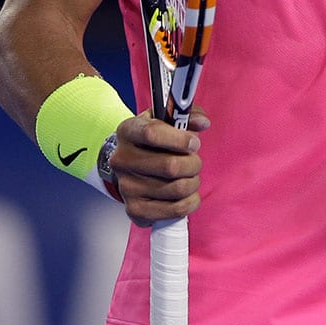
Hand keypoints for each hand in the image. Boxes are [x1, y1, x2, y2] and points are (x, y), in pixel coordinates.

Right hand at [110, 106, 210, 225]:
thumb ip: (186, 114)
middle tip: (195, 161)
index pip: (152, 133)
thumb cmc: (153, 140)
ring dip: (193, 182)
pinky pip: (175, 209)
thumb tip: (203, 122)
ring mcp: (126, 187)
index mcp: (127, 131)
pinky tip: (188, 193)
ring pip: (177, 188)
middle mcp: (122, 159)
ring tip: (191, 176)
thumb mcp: (165, 118)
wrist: (131, 165)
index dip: (180, 139)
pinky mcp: (135, 209)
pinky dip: (190, 202)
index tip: (194, 142)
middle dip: (193, 163)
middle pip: (170, 166)